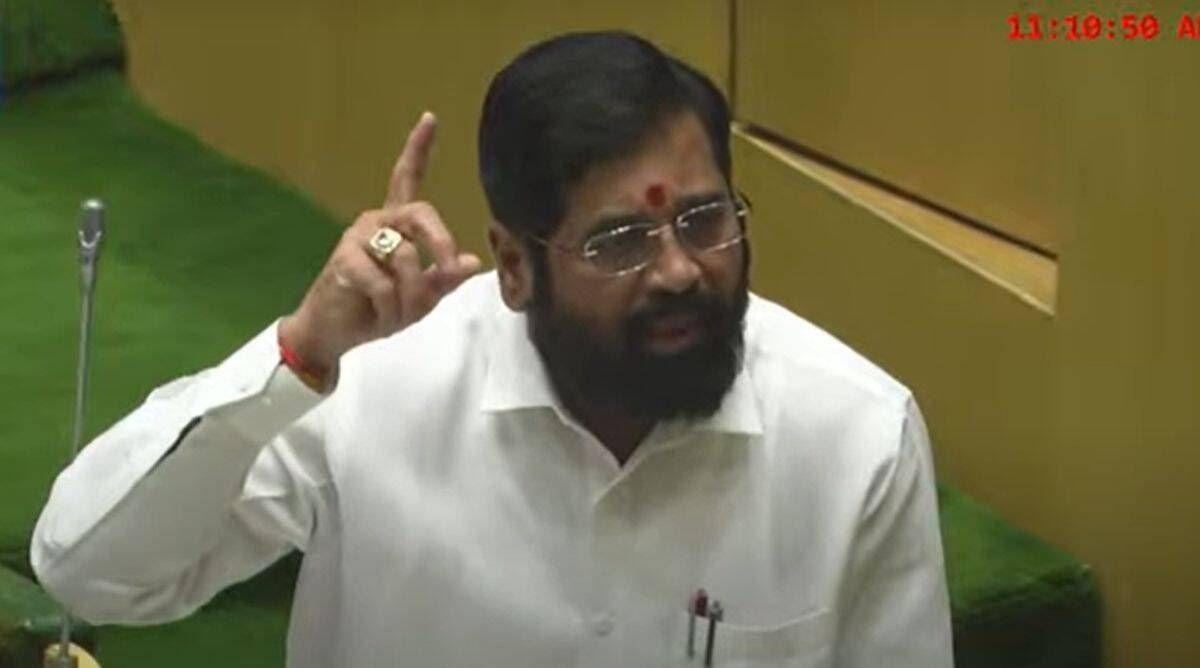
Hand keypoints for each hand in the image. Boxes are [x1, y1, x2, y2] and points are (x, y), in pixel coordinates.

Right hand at [280, 112, 481, 387]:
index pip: (406, 178)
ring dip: (411, 298)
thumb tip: (471, 261)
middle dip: (441, 244)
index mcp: (395, 224)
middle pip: (422, 214)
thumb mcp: (419, 297)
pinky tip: (378, 315)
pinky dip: (392, 310)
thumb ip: (443, 278)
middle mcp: (376, 222)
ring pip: (408, 260)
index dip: (418, 149)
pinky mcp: (344, 260)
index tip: (430, 118)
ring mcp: (358, 238)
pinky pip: (386, 285)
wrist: (333, 333)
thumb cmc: (376, 310)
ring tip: (396, 312)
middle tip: (448, 270)